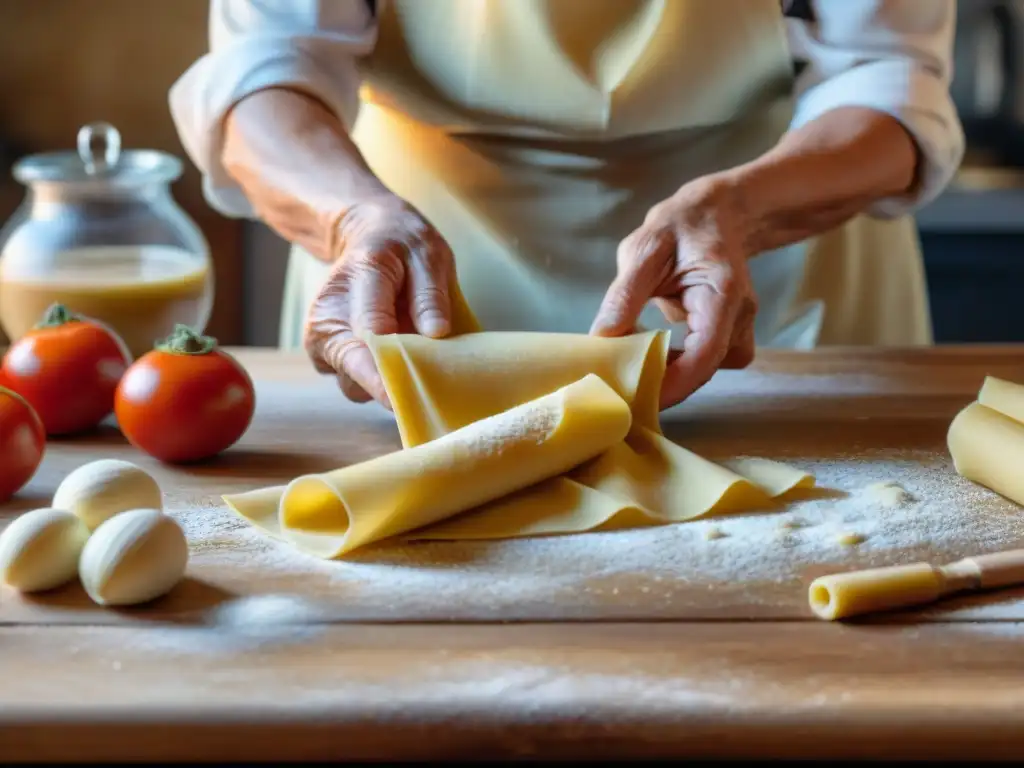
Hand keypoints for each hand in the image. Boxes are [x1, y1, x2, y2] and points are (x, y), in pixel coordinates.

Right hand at [303, 195, 455, 406]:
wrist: (368, 237)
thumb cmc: (404, 247)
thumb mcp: (429, 256)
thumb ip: (430, 294)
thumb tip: (436, 332)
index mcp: (361, 276)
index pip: (372, 327)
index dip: (392, 366)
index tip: (411, 394)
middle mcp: (328, 314)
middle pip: (355, 369)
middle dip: (391, 385)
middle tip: (428, 391)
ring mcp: (322, 340)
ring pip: (355, 385)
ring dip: (386, 384)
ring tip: (414, 365)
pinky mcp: (327, 359)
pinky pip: (356, 384)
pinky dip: (379, 381)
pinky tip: (397, 363)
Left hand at [590, 177, 757, 409]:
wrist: (714, 215)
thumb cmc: (679, 227)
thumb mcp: (643, 249)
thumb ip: (625, 295)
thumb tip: (602, 338)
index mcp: (721, 293)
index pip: (704, 353)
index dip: (674, 382)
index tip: (637, 395)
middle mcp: (739, 316)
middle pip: (704, 368)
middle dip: (664, 383)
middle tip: (620, 386)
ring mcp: (740, 327)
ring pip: (703, 368)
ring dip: (669, 372)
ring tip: (631, 365)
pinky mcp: (730, 335)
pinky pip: (703, 362)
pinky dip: (677, 363)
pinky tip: (653, 352)